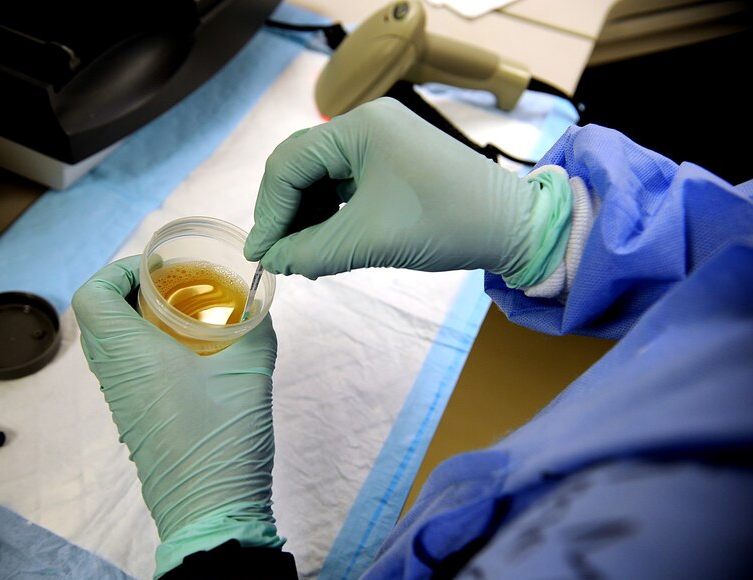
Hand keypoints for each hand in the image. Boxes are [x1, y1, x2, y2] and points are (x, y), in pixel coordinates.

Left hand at [72, 256, 282, 578]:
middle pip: (98, 314)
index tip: (159, 269)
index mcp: (134, 354)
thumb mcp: (251, 372)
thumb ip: (256, 329)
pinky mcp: (133, 417)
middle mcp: (116, 374)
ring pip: (109, 341)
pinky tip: (189, 352)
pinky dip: (144, 345)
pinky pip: (123, 366)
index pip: (92, 296)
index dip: (118, 270)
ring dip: (136, 317)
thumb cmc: (224, 438)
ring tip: (184, 314)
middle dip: (131, 289)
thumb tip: (259, 306)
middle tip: (175, 285)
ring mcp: (121, 399)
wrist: (211, 508)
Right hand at [245, 97, 572, 288]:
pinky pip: (344, 185)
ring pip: (321, 178)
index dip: (269, 212)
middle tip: (278, 256)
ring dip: (306, 217)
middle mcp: (366, 125)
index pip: (289, 163)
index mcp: (359, 127)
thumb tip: (272, 262)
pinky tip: (327, 243)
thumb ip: (311, 251)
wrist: (512, 227)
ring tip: (304, 256)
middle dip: (285, 213)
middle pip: (300, 166)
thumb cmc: (446, 224)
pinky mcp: (391, 163)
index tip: (260, 255)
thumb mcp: (370, 240)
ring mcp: (380, 142)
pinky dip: (330, 215)